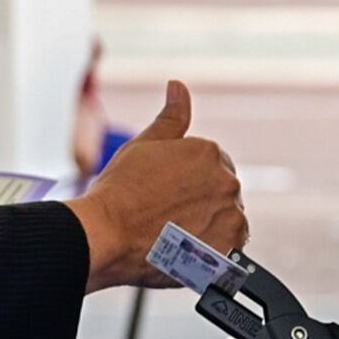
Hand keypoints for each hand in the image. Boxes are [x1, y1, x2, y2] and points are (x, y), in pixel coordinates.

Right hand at [69, 80, 247, 292]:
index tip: (165, 194)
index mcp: (209, 152)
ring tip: (175, 235)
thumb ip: (171, 117)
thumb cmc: (119, 191)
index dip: (187, 181)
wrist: (107, 234)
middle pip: (221, 192)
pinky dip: (213, 252)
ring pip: (227, 221)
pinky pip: (231, 251)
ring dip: (209, 226)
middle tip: (167, 215)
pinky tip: (186, 252)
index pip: (211, 166)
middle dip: (200, 202)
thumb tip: (179, 86)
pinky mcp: (228, 251)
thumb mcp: (144, 144)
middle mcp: (226, 182)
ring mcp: (230, 218)